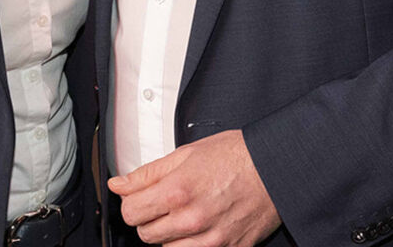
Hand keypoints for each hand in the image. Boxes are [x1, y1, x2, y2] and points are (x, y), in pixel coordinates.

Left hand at [108, 130, 279, 245]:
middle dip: (149, 218)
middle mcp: (192, 219)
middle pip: (146, 234)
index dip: (131, 203)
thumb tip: (119, 184)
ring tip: (184, 213)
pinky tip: (199, 226)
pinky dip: (190, 244)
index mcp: (178, 191)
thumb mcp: (185, 154)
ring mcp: (210, 239)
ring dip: (169, 233)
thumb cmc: (235, 156)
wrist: (273, 168)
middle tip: (163, 203)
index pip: (130, 213)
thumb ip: (147, 174)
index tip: (139, 198)